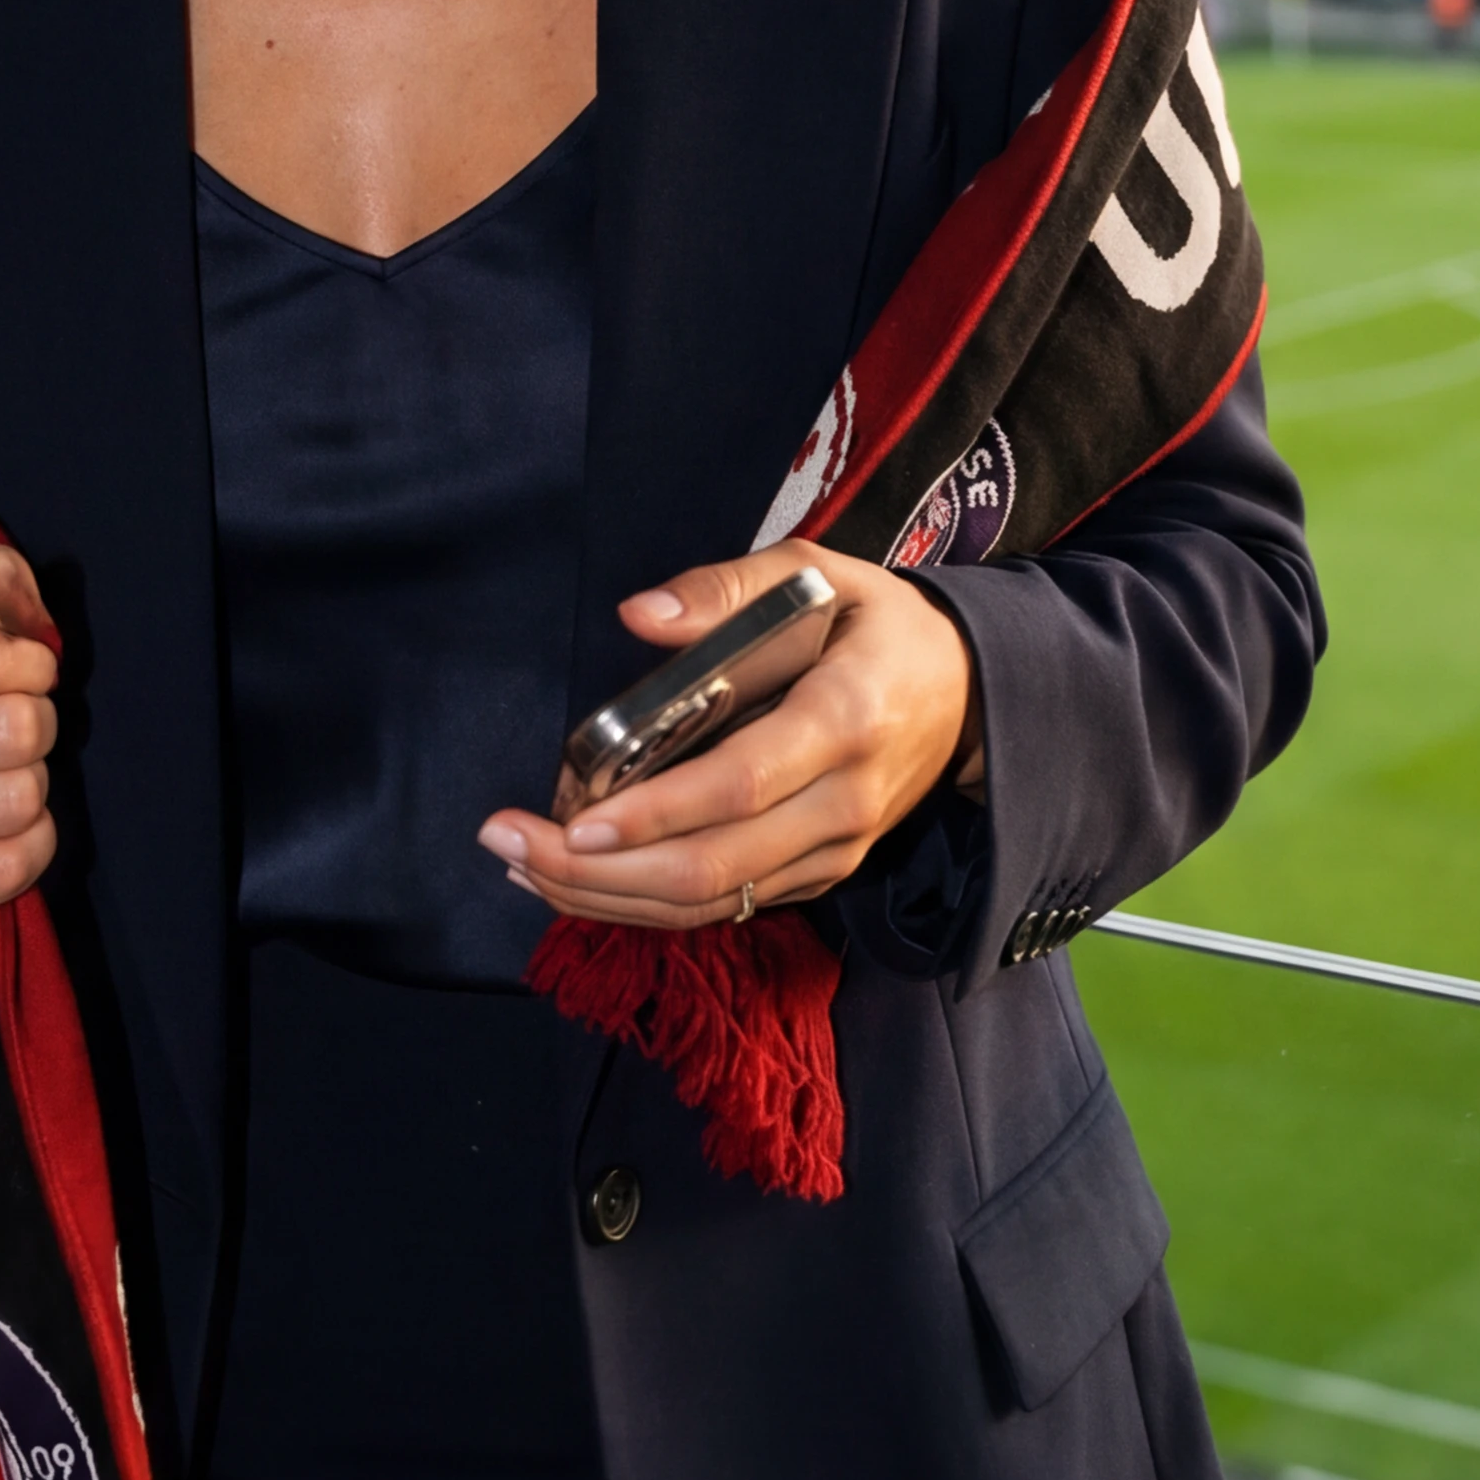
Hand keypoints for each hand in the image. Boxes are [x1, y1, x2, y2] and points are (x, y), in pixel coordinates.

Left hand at [477, 541, 980, 938]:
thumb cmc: (880, 624)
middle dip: (599, 871)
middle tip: (507, 845)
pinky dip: (645, 904)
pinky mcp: (820, 874)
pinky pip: (727, 906)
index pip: (740, 786)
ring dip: (608, 898)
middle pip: (714, 866)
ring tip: (520, 866)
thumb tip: (639, 616)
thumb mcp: (818, 572)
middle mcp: (843, 802)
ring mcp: (834, 849)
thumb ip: (726, 590)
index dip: (655, 813)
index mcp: (845, 720)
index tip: (575, 820)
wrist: (973, 692)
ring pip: (713, 902)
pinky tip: (579, 879)